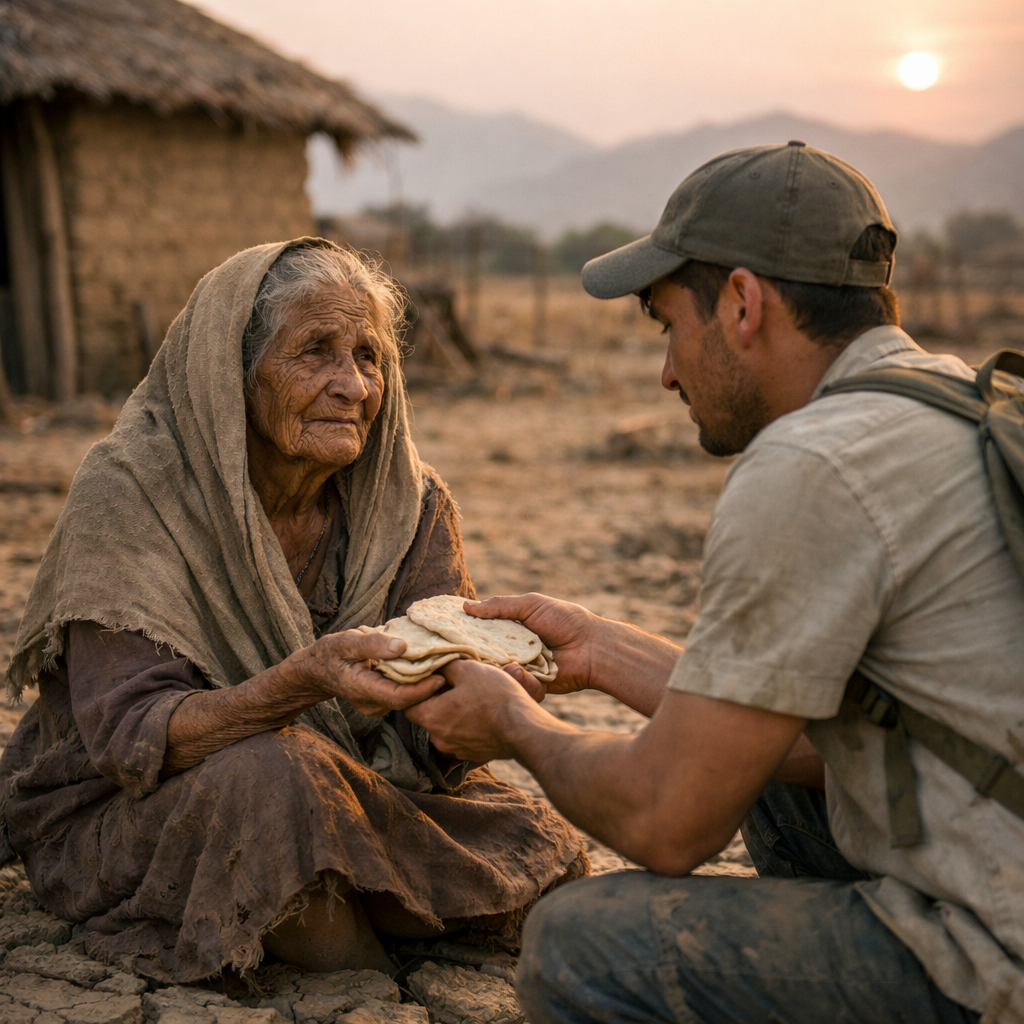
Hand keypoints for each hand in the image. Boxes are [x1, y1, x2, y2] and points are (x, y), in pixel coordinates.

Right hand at [296, 629, 444, 716]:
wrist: (316, 670)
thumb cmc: (331, 653)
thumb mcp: (347, 641)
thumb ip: (372, 645)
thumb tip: (402, 647)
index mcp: (363, 689)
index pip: (399, 697)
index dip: (423, 690)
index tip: (442, 676)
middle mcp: (371, 704)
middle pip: (406, 701)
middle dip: (428, 687)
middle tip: (450, 667)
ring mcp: (375, 707)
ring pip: (405, 699)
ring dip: (422, 684)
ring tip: (440, 665)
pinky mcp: (379, 703)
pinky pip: (400, 695)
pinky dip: (412, 683)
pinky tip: (422, 668)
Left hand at [405, 659, 544, 761]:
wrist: (524, 728)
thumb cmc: (494, 697)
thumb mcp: (468, 669)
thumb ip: (446, 667)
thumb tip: (438, 667)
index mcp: (431, 717)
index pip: (408, 705)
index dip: (419, 690)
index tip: (434, 679)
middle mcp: (439, 738)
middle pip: (429, 716)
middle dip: (439, 701)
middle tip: (457, 685)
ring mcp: (457, 750)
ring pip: (447, 727)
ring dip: (455, 714)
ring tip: (473, 698)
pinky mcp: (473, 755)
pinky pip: (463, 737)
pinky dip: (469, 726)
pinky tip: (484, 713)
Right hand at [464, 593, 596, 692]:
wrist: (593, 649)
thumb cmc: (565, 621)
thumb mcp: (531, 605)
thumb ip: (500, 606)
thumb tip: (466, 606)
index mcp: (511, 628)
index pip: (481, 631)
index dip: (465, 631)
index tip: (446, 631)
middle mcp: (512, 649)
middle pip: (483, 653)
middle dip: (474, 653)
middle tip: (459, 653)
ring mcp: (520, 668)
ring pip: (495, 671)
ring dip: (493, 667)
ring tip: (494, 660)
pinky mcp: (528, 685)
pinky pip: (512, 684)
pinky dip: (514, 677)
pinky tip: (518, 670)